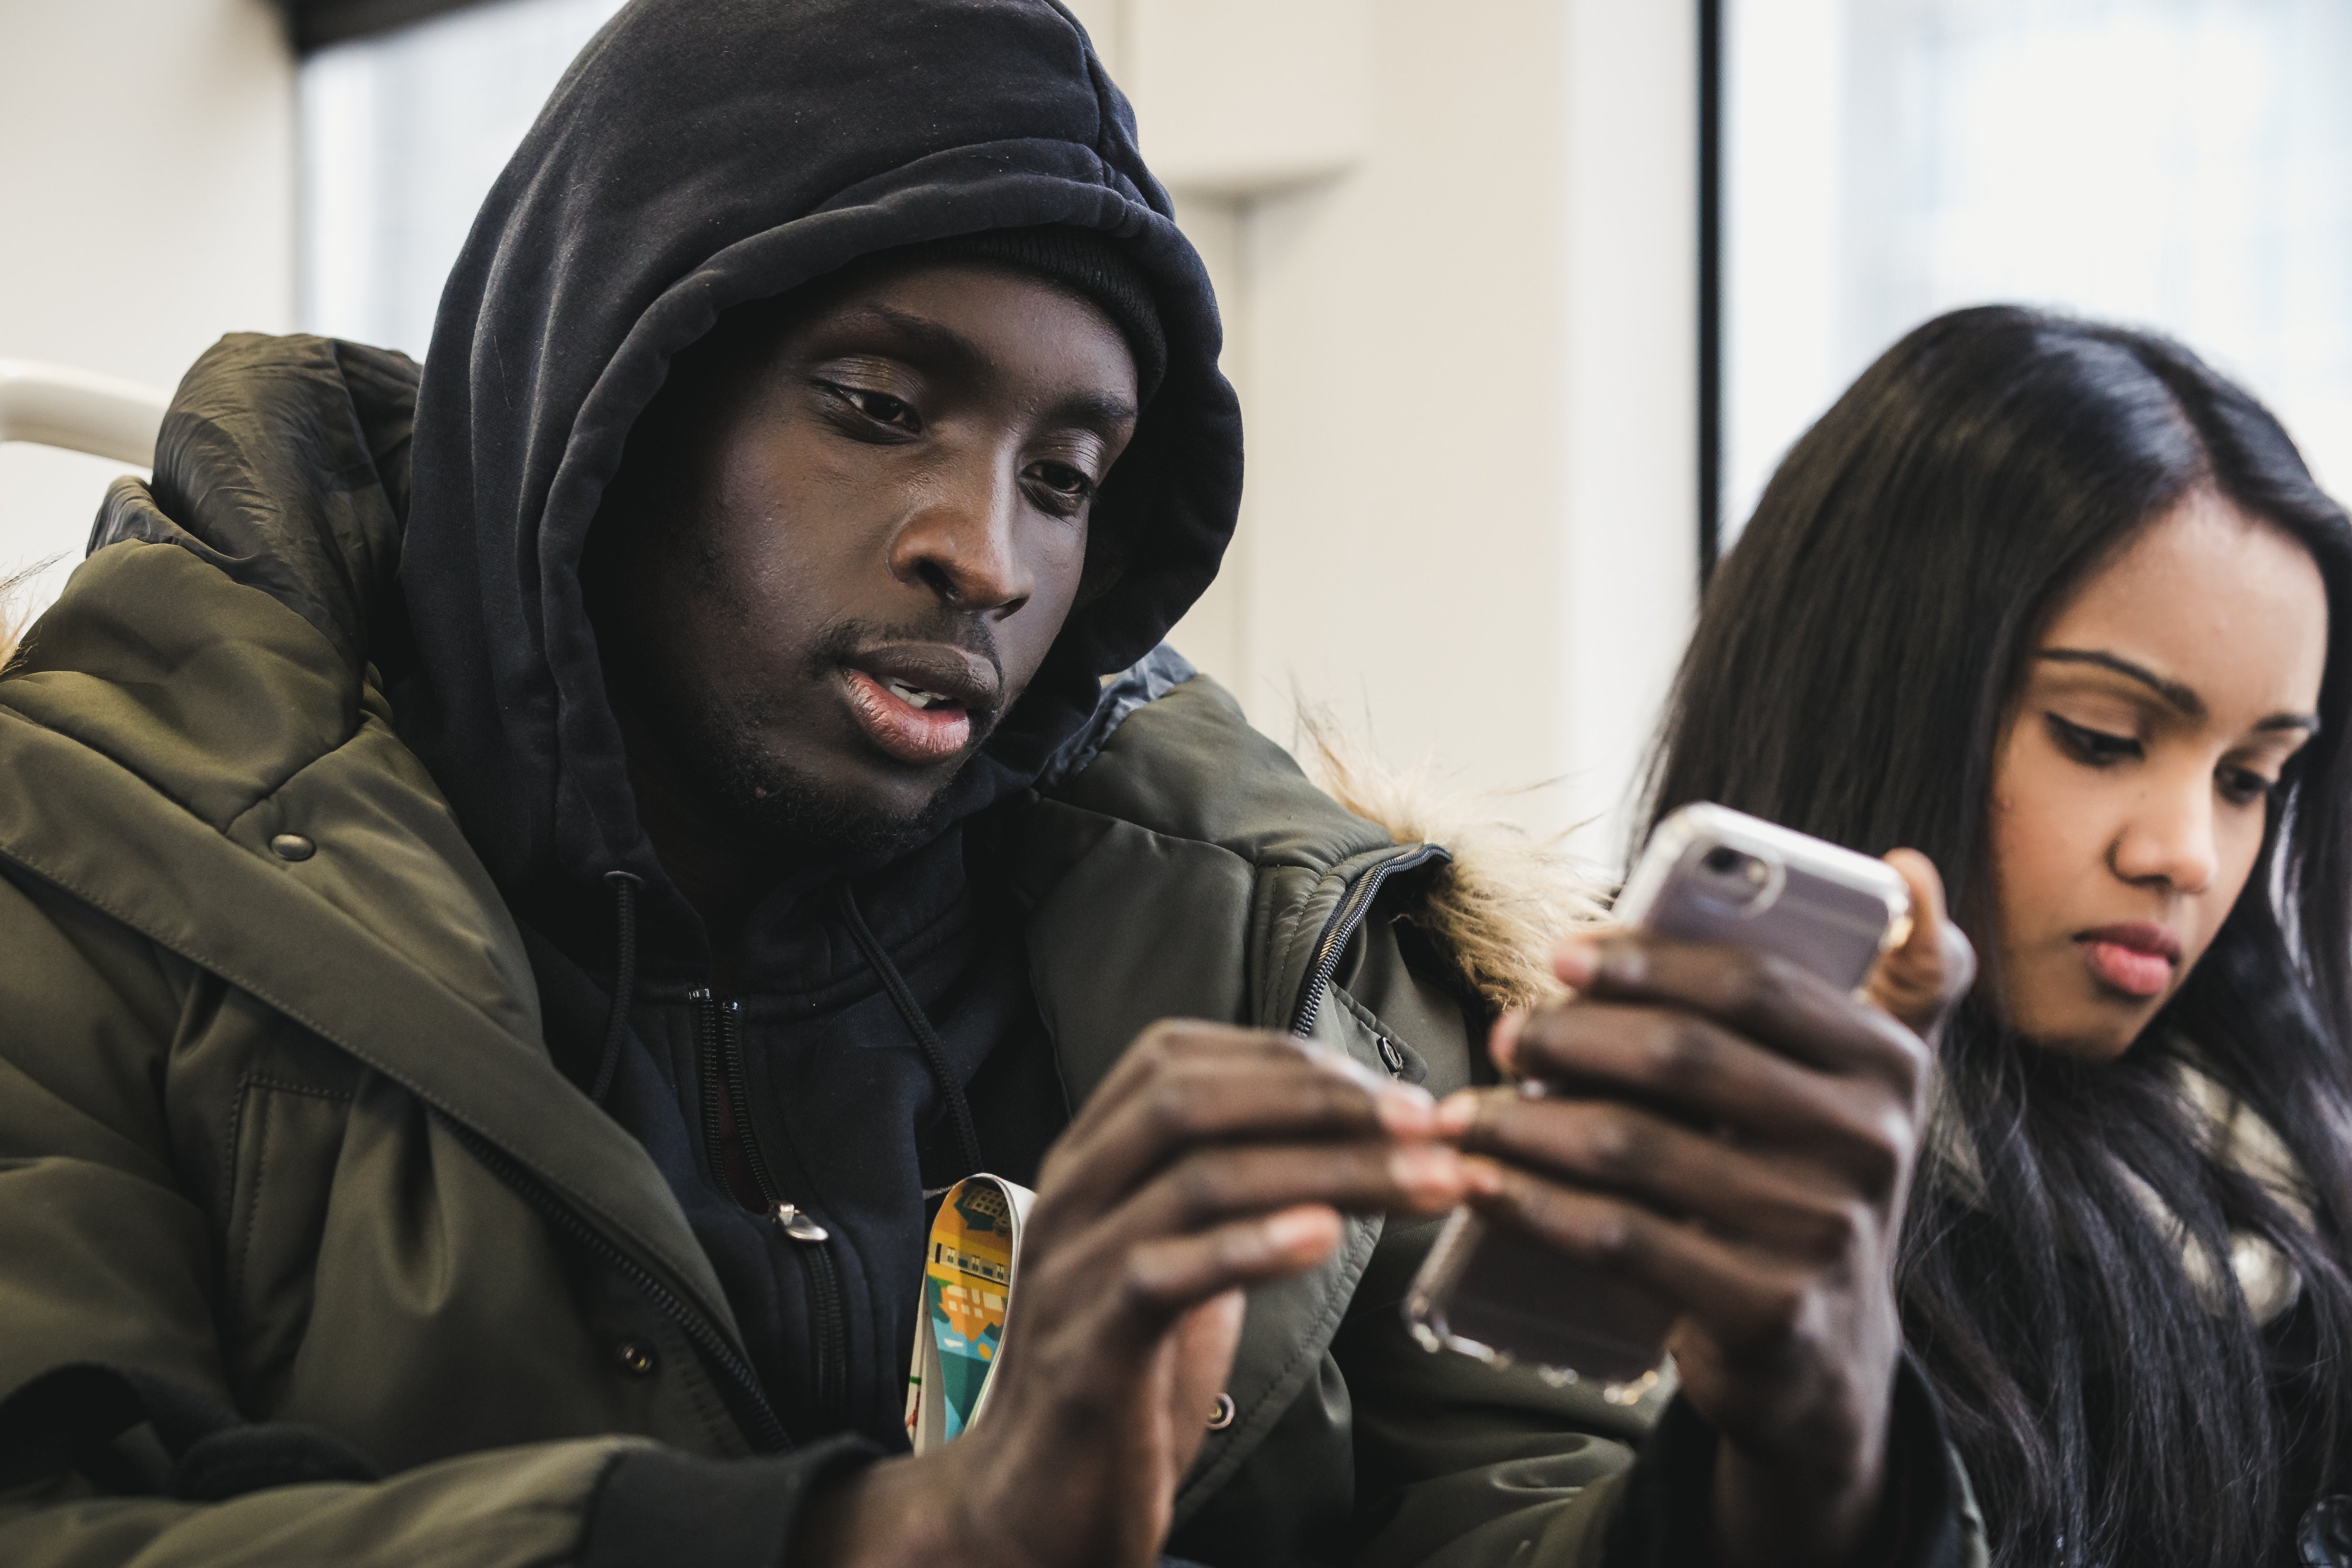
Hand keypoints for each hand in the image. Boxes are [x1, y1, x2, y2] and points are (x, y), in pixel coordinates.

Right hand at [800, 1021, 1466, 1567]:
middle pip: (1190, 1103)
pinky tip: (1325, 1238)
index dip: (1288, 1061)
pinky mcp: (1085, 1353)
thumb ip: (1228, 1196)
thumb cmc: (1127, 1378)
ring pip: (1197, 1180)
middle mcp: (1069, 1197)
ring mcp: (1069, 1272)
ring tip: (1424, 1182)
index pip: (1176, 1058)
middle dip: (1319, 1101)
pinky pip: (1161, 1275)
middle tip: (1426, 1122)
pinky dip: (1249, 1247)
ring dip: (1328, 1171)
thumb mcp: (1178, 1262)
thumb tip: (1338, 1136)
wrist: (1033, 1508)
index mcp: (1086, 1163)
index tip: (1390, 1089)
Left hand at [1435, 853, 1970, 1567]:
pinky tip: (1481, 1183)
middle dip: (1571, 1036)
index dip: (1647, 959)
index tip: (1560, 956)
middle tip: (1504, 1033)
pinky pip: (1620, 1237)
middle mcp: (1871, 1145)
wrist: (1824, 1361)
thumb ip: (1897, 980)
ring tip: (1464, 1111)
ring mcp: (1821, 1233)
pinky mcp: (1766, 1311)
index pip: (1752, 983)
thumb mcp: (1866, 1089)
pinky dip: (1534, 1204)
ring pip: (1635, 1147)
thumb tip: (1912, 864)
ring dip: (1525, 1122)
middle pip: (1683, 1057)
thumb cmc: (1808, 1188)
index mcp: (1889, 1067)